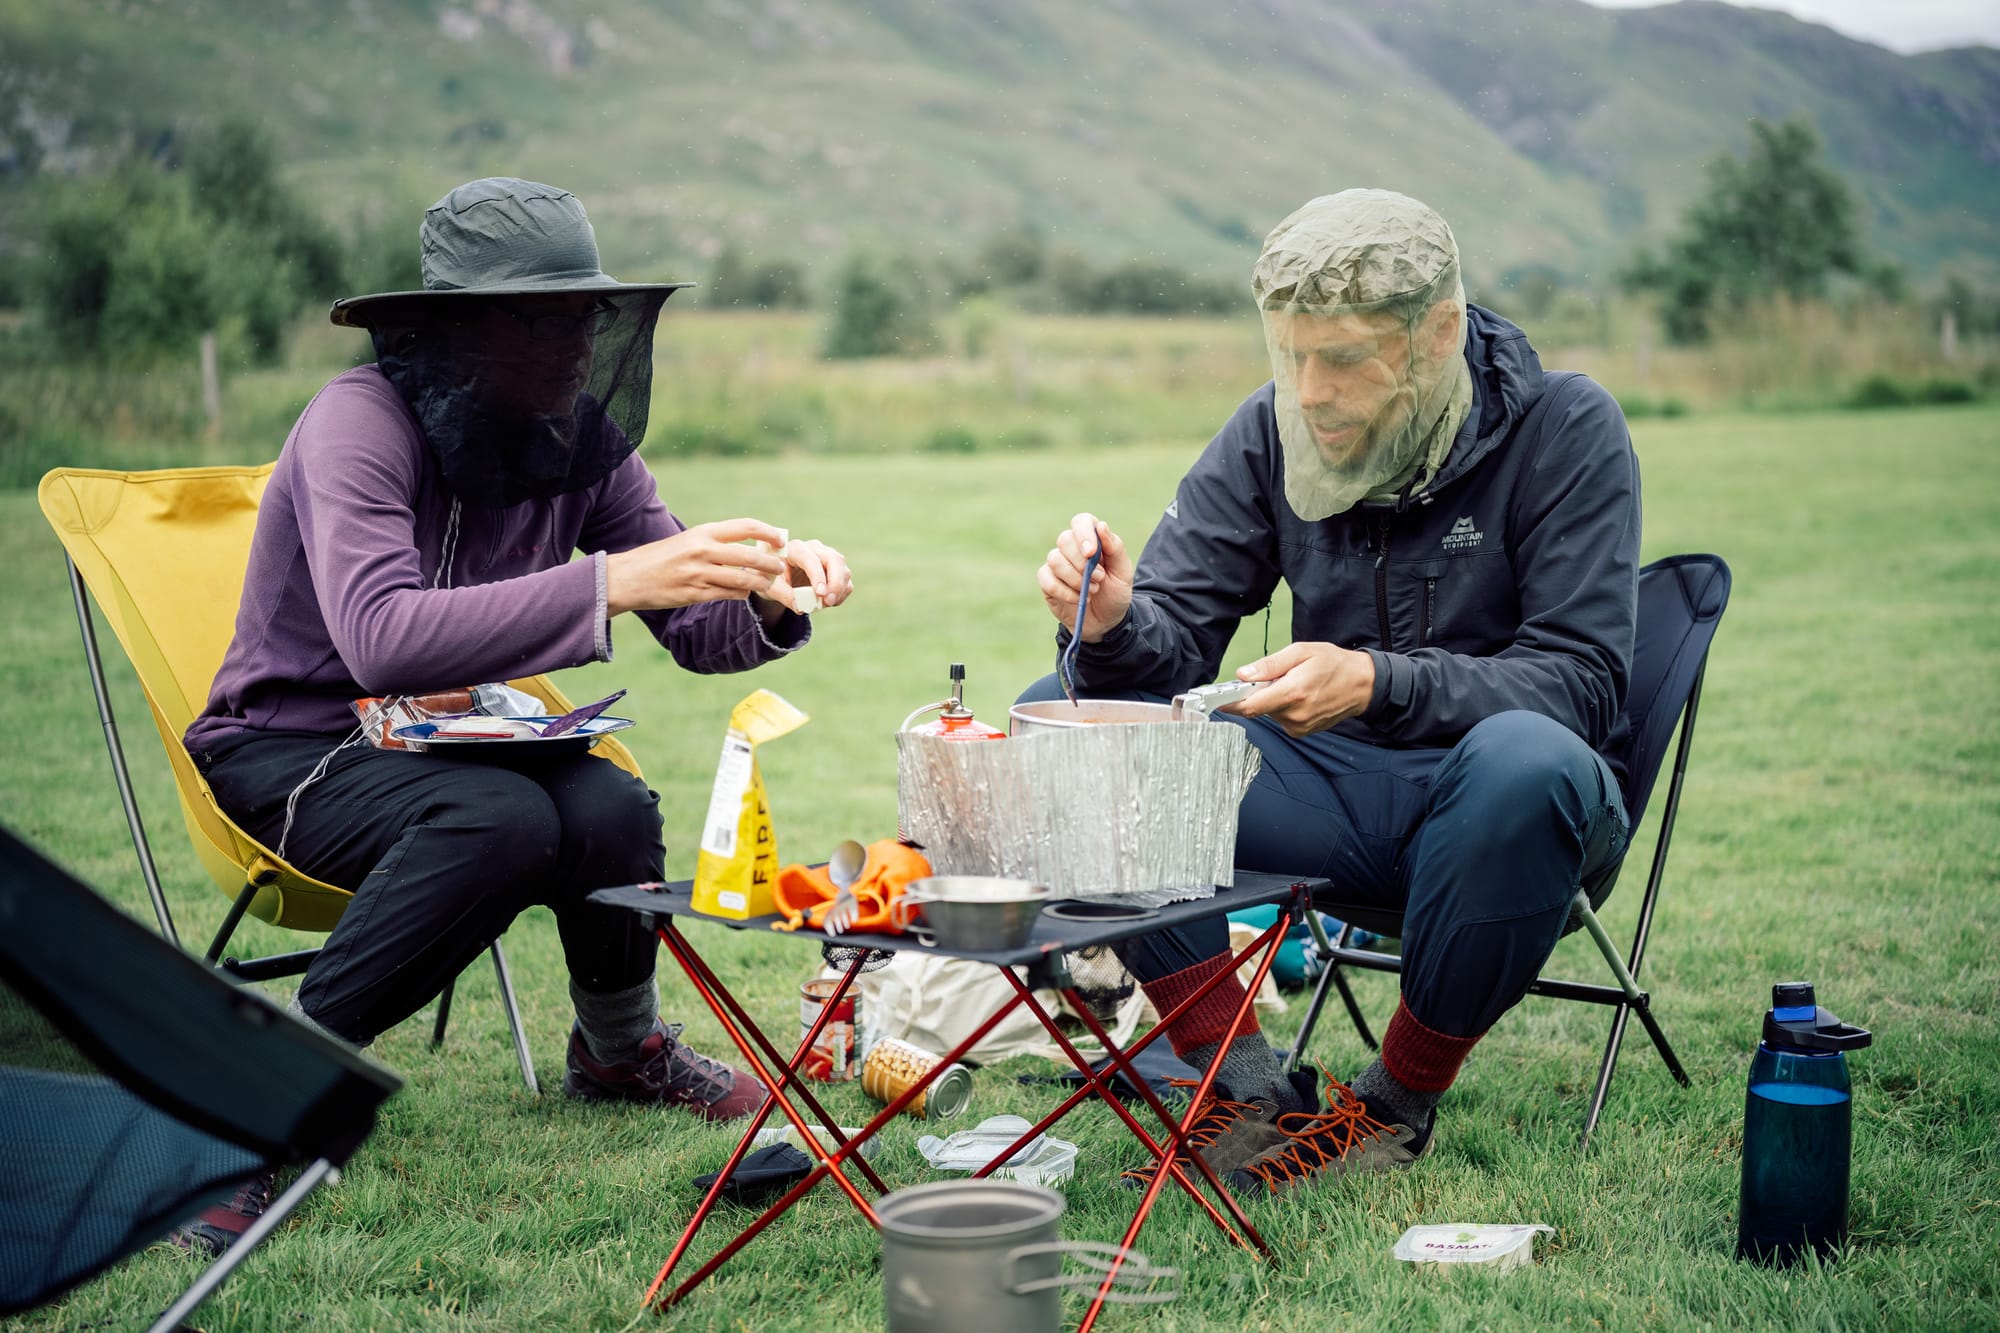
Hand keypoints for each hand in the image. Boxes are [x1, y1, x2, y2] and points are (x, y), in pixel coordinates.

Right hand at [604, 518, 787, 615]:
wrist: (629, 577)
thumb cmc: (661, 557)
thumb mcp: (688, 540)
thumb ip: (714, 543)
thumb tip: (746, 546)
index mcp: (703, 532)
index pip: (745, 527)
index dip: (768, 532)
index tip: (781, 539)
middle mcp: (702, 551)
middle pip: (749, 555)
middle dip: (770, 563)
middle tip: (780, 568)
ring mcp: (698, 574)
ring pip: (742, 579)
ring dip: (760, 583)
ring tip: (770, 584)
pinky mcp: (694, 594)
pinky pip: (727, 595)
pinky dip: (741, 595)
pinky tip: (745, 593)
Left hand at [753, 537, 854, 615]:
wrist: (774, 576)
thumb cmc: (770, 577)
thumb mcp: (769, 586)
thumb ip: (783, 595)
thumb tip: (801, 607)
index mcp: (795, 548)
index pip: (811, 559)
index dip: (817, 576)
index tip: (819, 594)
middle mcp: (815, 549)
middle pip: (835, 560)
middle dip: (835, 582)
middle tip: (828, 602)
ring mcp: (828, 557)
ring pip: (844, 571)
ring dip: (838, 591)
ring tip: (824, 605)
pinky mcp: (836, 569)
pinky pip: (846, 582)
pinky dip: (841, 595)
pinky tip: (827, 603)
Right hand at [1037, 512, 1132, 642]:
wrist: (1106, 623)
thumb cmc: (1115, 593)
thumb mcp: (1123, 572)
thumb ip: (1115, 548)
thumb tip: (1101, 526)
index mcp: (1092, 539)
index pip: (1081, 522)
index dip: (1084, 533)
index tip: (1091, 553)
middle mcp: (1071, 548)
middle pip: (1064, 540)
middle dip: (1082, 563)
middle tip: (1099, 579)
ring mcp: (1057, 564)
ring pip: (1055, 560)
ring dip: (1075, 579)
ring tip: (1091, 591)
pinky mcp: (1047, 582)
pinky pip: (1047, 579)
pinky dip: (1064, 591)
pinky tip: (1077, 599)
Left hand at [1227, 642, 1375, 736]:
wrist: (1362, 684)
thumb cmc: (1333, 664)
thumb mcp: (1301, 652)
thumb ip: (1269, 665)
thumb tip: (1243, 674)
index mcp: (1292, 693)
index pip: (1250, 706)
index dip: (1230, 703)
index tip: (1215, 700)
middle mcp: (1294, 715)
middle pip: (1257, 708)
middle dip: (1257, 693)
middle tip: (1272, 677)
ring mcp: (1299, 726)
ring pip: (1269, 713)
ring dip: (1272, 699)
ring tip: (1293, 684)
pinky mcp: (1301, 731)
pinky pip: (1280, 718)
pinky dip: (1282, 706)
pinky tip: (1299, 696)